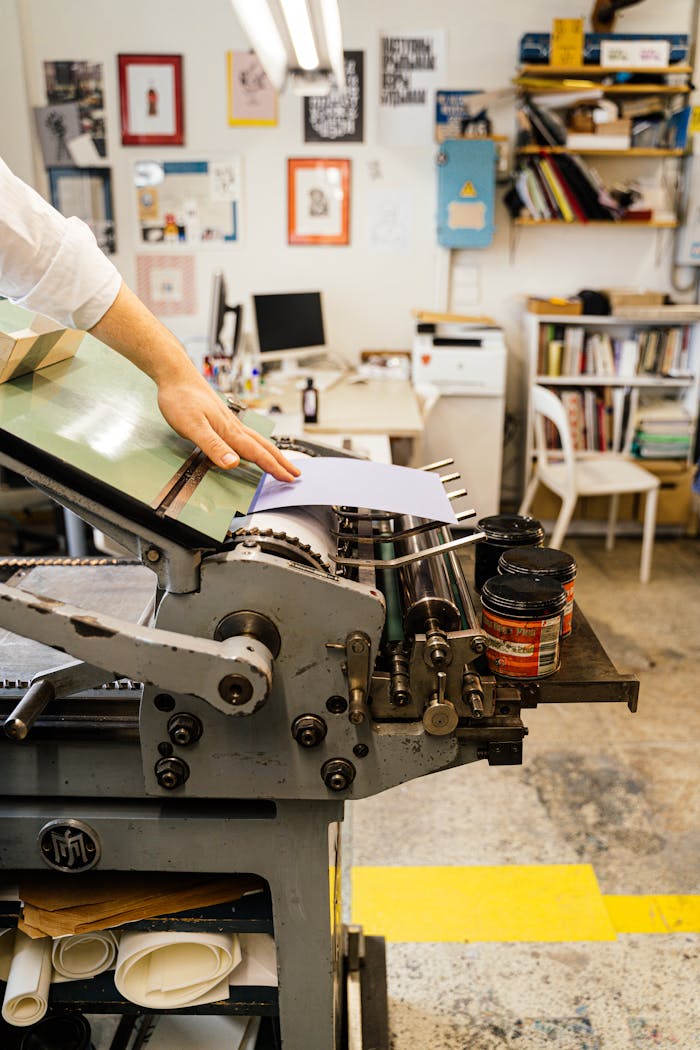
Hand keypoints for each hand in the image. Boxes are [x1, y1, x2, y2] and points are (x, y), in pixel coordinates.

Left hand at [88, 282, 299, 482]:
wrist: (175, 375)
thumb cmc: (181, 398)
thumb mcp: (193, 427)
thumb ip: (214, 447)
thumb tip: (233, 464)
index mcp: (230, 431)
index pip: (257, 453)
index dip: (273, 467)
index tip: (288, 478)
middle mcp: (233, 426)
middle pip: (263, 447)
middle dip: (280, 461)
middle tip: (295, 473)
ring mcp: (229, 422)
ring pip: (257, 441)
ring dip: (271, 453)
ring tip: (281, 462)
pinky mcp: (222, 419)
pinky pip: (246, 436)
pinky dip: (257, 445)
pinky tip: (253, 446)